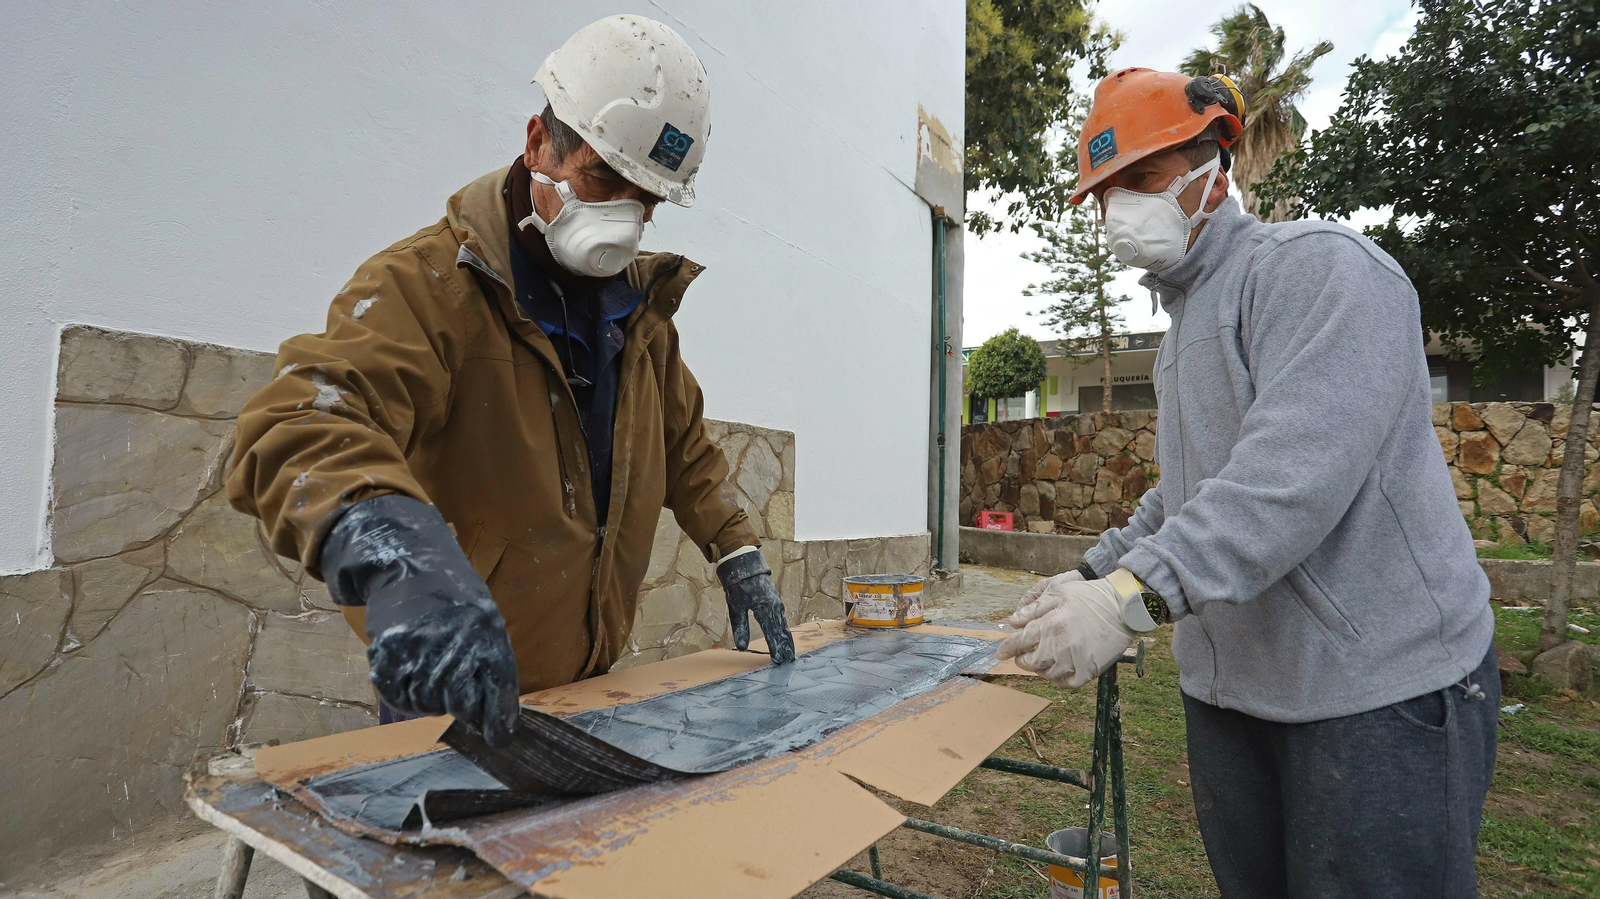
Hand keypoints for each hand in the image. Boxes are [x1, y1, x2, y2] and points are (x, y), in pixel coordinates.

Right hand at [320, 495, 520, 746]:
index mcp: (487, 634)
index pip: (498, 689)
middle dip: (461, 708)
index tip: (500, 740)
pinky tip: (410, 674)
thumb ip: (493, 670)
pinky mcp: (388, 650)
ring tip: (432, 674)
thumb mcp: (488, 626)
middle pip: (458, 704)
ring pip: (425, 703)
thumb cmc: (457, 606)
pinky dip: (403, 692)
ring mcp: (419, 646)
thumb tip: (500, 727)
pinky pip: (396, 693)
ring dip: (429, 699)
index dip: (499, 720)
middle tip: (459, 697)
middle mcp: (454, 641)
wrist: (412, 568)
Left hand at [717, 548, 795, 663]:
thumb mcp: (735, 607)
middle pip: (781, 631)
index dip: (775, 648)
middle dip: (785, 647)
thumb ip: (740, 628)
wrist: (745, 565)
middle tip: (789, 661)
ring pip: (783, 625)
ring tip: (790, 653)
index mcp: (765, 609)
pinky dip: (784, 630)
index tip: (779, 661)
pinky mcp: (776, 601)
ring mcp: (777, 604)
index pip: (772, 634)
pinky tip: (785, 636)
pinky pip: (782, 619)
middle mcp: (775, 607)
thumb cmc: (738, 585)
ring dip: (786, 639)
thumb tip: (742, 648)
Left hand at [997, 570, 1147, 688]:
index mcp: (1050, 625)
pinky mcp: (1089, 671)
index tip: (1001, 652)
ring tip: (1042, 661)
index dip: (1006, 649)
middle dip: (1022, 659)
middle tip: (1023, 655)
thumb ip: (1034, 609)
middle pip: (1030, 662)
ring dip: (1040, 669)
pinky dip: (1058, 680)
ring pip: (1047, 675)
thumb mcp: (1059, 592)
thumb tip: (1012, 621)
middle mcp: (1059, 646)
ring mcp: (1074, 661)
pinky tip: (1058, 670)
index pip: (1019, 642)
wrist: (1124, 606)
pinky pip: (1066, 684)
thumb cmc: (1090, 596)